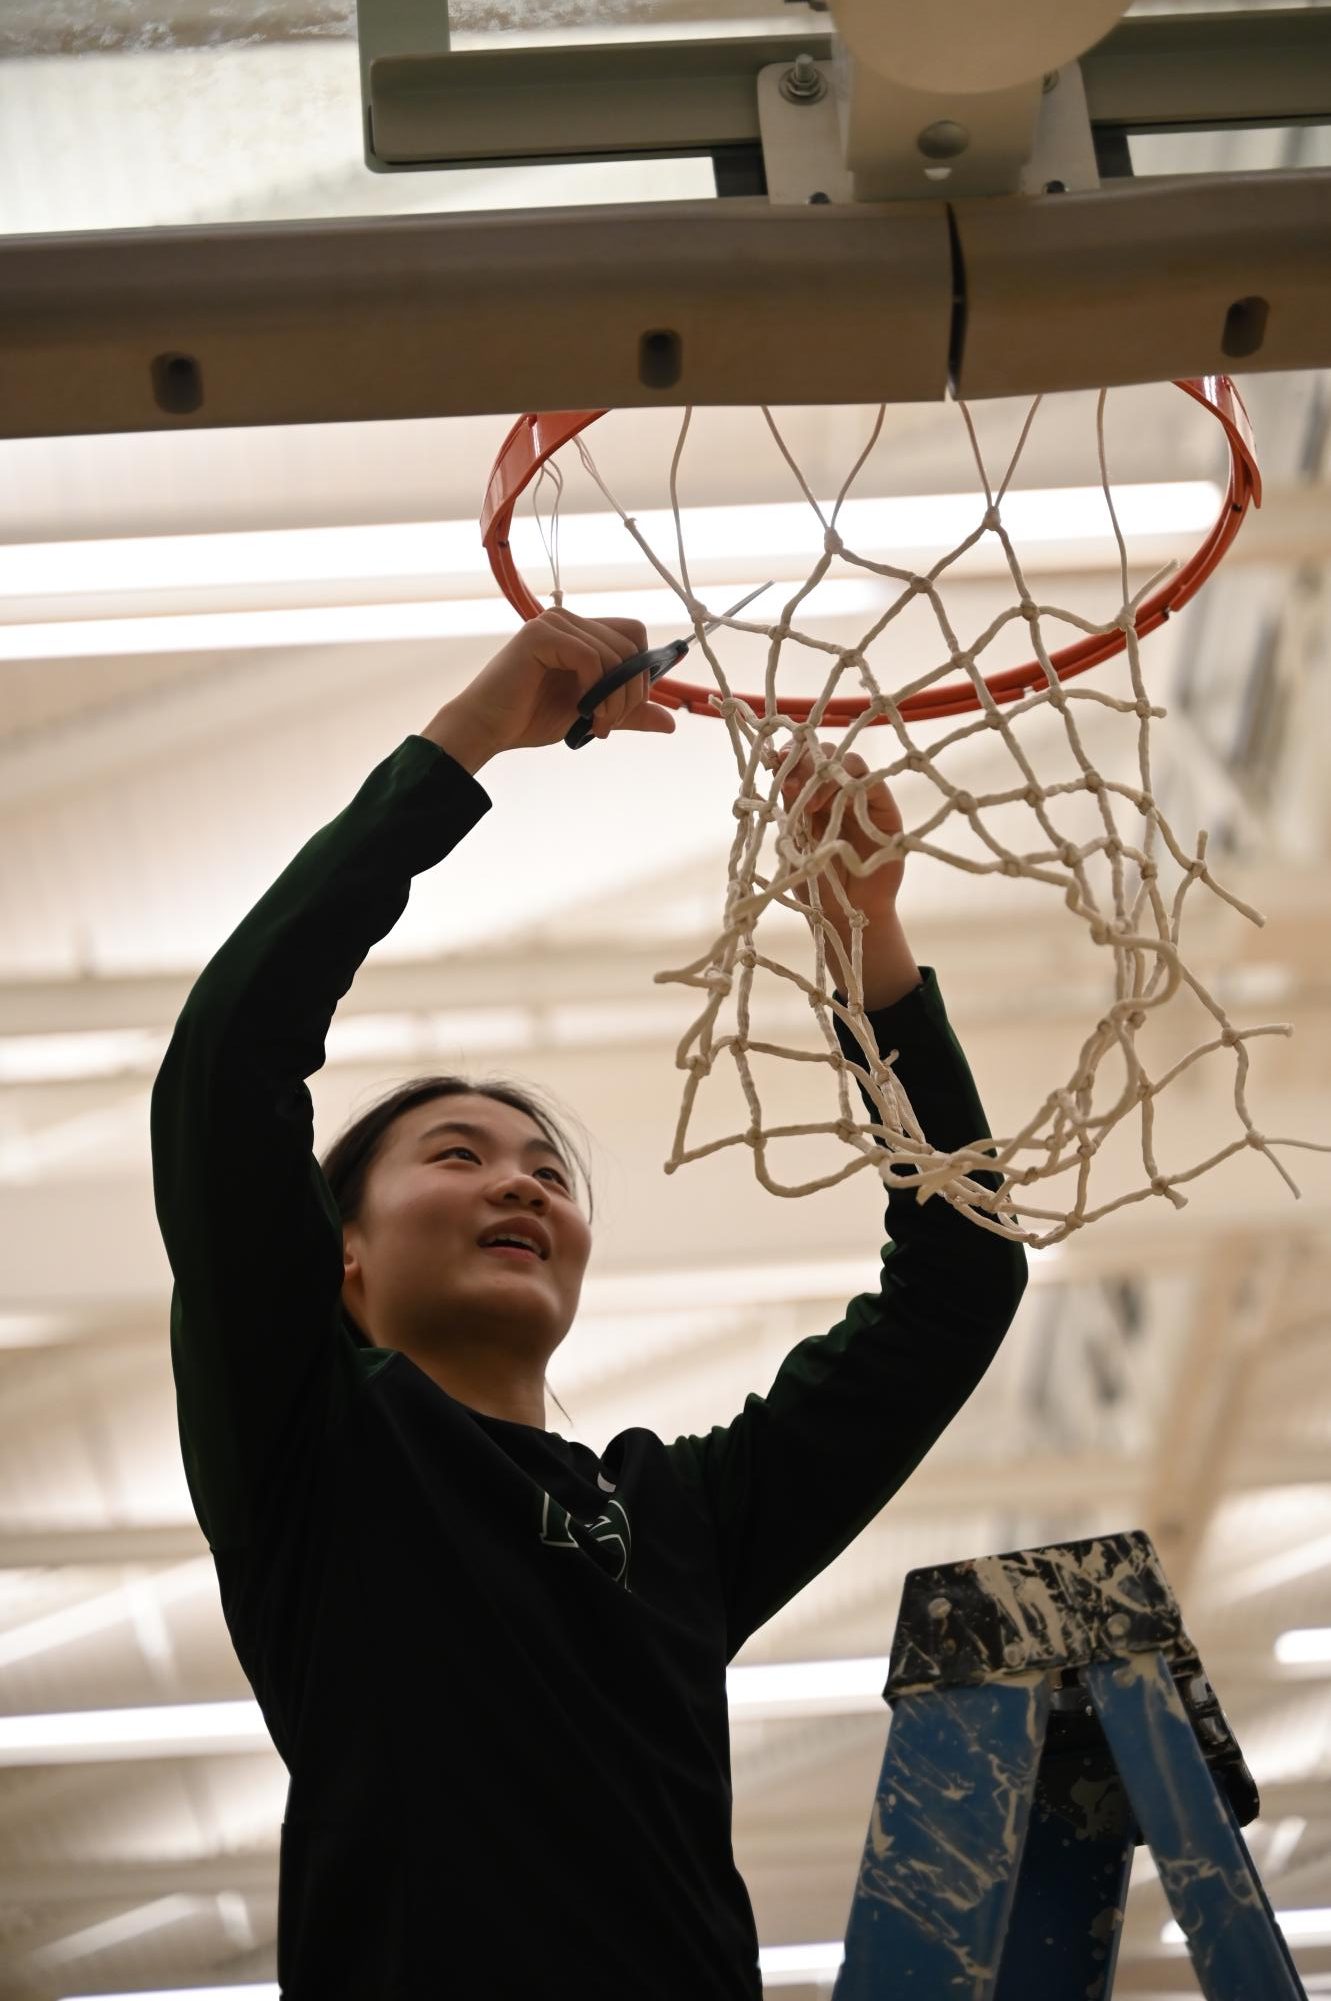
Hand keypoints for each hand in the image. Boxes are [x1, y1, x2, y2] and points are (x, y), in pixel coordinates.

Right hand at [422, 609, 678, 767]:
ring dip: (613, 698)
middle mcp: (568, 620)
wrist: (487, 729)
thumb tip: (671, 722)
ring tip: (595, 725)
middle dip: (630, 691)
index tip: (624, 709)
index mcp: (580, 632)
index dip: (640, 671)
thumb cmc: (529, 718)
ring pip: (614, 654)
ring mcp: (554, 623)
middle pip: (631, 643)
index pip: (633, 635)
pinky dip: (594, 689)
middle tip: (608, 723)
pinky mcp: (540, 635)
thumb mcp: (591, 714)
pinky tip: (581, 711)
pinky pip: (590, 657)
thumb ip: (627, 713)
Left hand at [777, 741, 917, 1007]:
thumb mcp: (795, 841)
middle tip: (791, 787)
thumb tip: (779, 771)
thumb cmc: (817, 882)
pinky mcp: (884, 810)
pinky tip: (833, 802)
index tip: (772, 764)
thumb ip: (791, 808)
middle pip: (825, 754)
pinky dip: (853, 783)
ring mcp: (861, 800)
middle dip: (805, 761)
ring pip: (849, 761)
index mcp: (810, 797)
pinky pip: (874, 783)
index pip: (801, 761)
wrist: (846, 914)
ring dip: (826, 772)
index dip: (789, 756)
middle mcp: (836, 793)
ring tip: (811, 804)